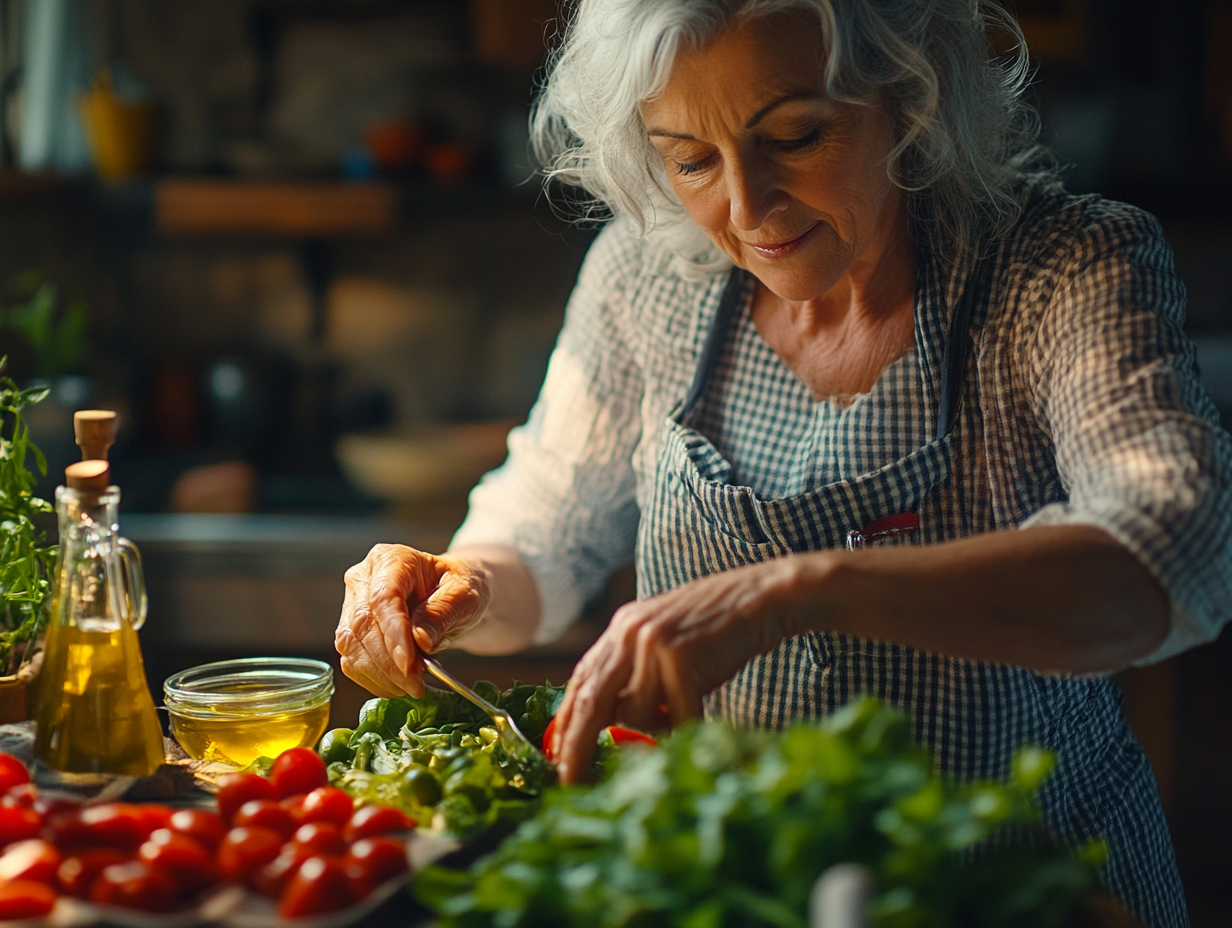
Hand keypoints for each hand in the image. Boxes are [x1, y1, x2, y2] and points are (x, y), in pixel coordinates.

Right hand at [335, 544, 489, 697]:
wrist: (453, 596)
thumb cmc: (460, 589)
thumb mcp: (465, 594)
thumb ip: (444, 612)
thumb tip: (420, 639)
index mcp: (391, 559)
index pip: (383, 597)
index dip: (393, 633)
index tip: (410, 665)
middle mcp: (363, 578)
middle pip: (363, 624)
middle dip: (389, 662)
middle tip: (417, 684)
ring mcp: (351, 605)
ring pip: (351, 646)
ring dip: (381, 675)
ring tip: (413, 686)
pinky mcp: (350, 633)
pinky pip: (351, 662)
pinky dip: (374, 680)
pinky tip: (398, 686)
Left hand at [550, 559, 791, 781]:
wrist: (760, 598)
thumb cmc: (717, 630)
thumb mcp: (663, 642)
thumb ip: (636, 673)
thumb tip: (609, 726)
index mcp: (621, 628)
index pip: (581, 681)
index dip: (565, 722)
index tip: (557, 757)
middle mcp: (629, 632)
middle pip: (592, 702)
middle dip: (577, 747)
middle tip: (570, 782)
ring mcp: (653, 644)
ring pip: (636, 715)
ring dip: (656, 729)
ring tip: (681, 713)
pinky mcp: (680, 658)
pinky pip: (674, 716)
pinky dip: (684, 728)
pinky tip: (700, 720)